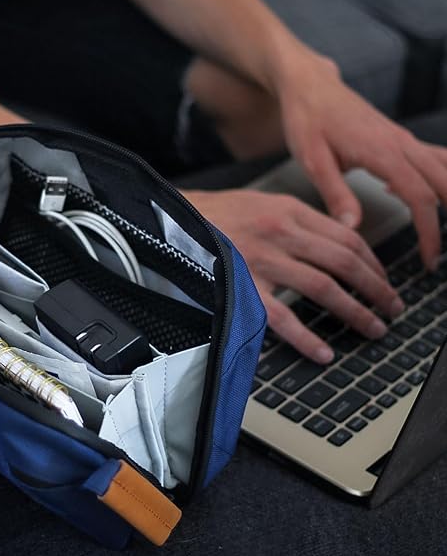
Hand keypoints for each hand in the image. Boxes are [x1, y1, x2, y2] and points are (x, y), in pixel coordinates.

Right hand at [182, 188, 404, 361]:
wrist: (164, 222)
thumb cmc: (211, 216)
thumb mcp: (260, 203)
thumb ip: (298, 219)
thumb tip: (339, 236)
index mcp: (287, 210)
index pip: (347, 237)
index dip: (374, 262)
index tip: (384, 280)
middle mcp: (280, 232)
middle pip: (345, 263)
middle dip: (376, 289)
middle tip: (392, 308)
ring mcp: (261, 260)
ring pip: (324, 289)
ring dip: (355, 312)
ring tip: (371, 328)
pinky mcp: (241, 287)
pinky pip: (283, 318)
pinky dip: (308, 338)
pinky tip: (323, 352)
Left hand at [274, 48, 446, 269]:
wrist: (308, 85)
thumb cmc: (307, 119)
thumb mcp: (312, 160)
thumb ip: (335, 194)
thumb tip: (352, 228)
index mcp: (382, 151)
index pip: (420, 197)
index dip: (428, 231)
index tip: (427, 259)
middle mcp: (401, 142)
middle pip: (444, 183)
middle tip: (438, 253)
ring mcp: (403, 138)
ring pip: (445, 168)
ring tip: (441, 229)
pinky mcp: (399, 137)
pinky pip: (433, 157)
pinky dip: (439, 178)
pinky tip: (419, 198)